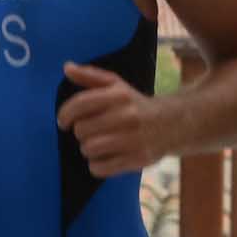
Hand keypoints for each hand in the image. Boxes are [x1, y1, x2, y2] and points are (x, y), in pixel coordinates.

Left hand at [57, 62, 174, 175]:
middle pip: (82, 130)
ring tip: (98, 144)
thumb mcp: (116, 85)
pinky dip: (97, 165)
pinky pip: (100, 168)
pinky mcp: (137, 159)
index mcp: (119, 95)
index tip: (63, 122)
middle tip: (90, 132)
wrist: (173, 123)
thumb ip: (90, 76)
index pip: (80, 104)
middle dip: (81, 132)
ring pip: (89, 149)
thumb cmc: (135, 104)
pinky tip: (104, 158)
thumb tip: (67, 67)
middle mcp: (127, 116)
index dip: (65, 114)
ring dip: (88, 149)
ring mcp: (134, 139)